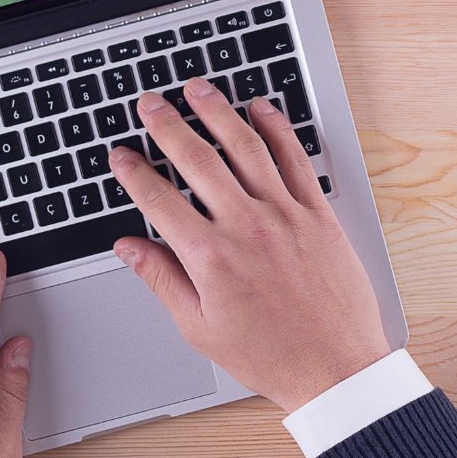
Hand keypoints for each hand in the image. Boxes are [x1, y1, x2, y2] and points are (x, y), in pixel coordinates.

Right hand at [106, 78, 390, 411]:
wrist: (335, 368)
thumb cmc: (271, 355)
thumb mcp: (200, 328)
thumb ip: (162, 280)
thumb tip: (129, 247)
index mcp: (210, 258)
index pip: (159, 200)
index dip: (134, 172)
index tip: (120, 155)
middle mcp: (246, 227)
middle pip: (197, 160)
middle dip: (167, 125)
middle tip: (150, 103)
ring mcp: (284, 215)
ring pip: (245, 147)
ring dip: (217, 112)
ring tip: (196, 89)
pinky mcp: (317, 214)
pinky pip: (294, 159)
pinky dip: (275, 128)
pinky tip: (260, 108)